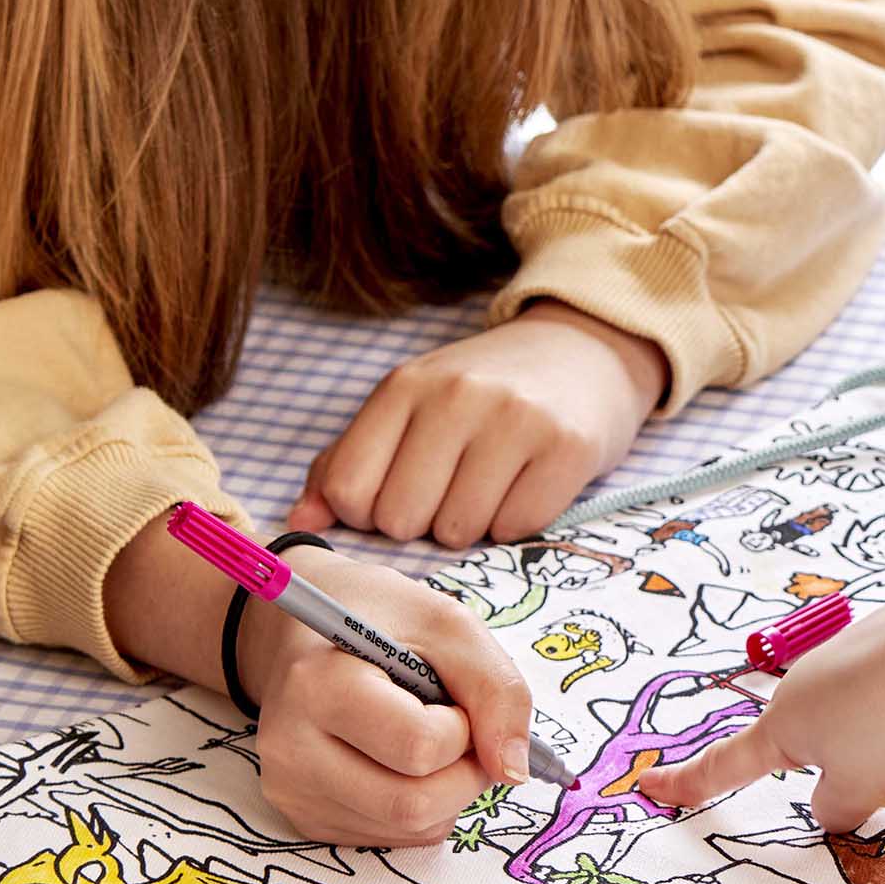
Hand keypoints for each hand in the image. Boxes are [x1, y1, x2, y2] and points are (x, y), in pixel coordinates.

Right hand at [245, 549, 536, 845]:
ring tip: (431, 738)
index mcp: (319, 687)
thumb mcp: (448, 625)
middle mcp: (291, 750)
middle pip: (412, 805)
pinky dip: (424, 807)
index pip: (418, 748)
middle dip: (465, 773)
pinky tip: (405, 761)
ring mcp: (293, 791)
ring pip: (409, 829)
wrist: (300, 634)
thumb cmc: (377, 619)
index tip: (454, 698)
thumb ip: (496, 690)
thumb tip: (513, 772)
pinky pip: (393, 837)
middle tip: (463, 729)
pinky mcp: (305, 818)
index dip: (463, 728)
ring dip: (449, 791)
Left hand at [287, 303, 667, 548]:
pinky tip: (526, 485)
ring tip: (490, 484)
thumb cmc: (485, 391)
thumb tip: (299, 522)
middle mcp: (457, 396)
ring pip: (459, 531)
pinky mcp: (567, 447)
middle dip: (422, 521)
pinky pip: (517, 529)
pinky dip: (517, 523)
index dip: (366, 512)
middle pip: (401, 519)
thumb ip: (346, 462)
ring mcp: (516, 419)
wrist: (585, 352)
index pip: (348, 489)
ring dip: (472, 525)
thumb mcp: (410, 407)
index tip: (397, 492)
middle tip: (451, 488)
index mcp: (405, 385)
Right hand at [651, 596, 884, 831]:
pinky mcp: (878, 636)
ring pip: (846, 711)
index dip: (687, 784)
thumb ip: (832, 811)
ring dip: (872, 730)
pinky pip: (880, 683)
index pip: (724, 766)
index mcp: (781, 727)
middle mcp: (799, 684)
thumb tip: (829, 804)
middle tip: (879, 768)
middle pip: (803, 740)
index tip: (649, 785)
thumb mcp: (858, 793)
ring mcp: (836, 653)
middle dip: (833, 761)